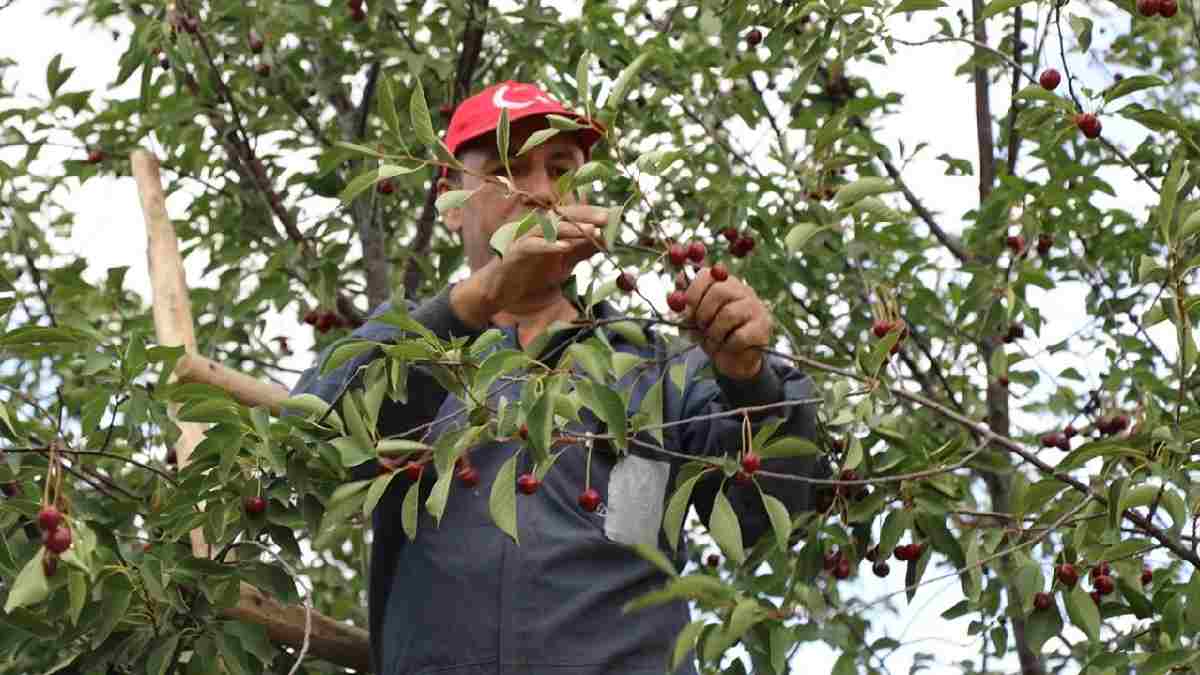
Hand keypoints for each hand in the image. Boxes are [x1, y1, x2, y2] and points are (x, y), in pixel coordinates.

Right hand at [453, 206, 608, 324]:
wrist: (501, 291)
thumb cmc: (531, 274)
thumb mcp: (563, 265)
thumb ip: (580, 252)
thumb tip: (604, 242)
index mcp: (550, 229)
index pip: (573, 217)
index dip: (592, 215)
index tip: (613, 216)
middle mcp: (538, 229)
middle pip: (564, 216)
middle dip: (586, 217)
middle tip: (606, 219)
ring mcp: (526, 238)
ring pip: (550, 228)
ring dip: (572, 229)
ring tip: (591, 231)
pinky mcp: (515, 251)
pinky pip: (533, 245)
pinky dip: (549, 245)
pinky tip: (565, 247)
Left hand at [679, 266, 771, 379]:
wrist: (735, 360)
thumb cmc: (714, 334)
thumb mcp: (696, 318)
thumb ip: (688, 302)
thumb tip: (678, 280)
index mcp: (725, 284)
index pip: (707, 275)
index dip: (693, 291)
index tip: (686, 309)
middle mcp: (743, 291)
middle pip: (719, 291)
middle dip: (703, 312)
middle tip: (700, 326)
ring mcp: (755, 308)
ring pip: (729, 314)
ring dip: (714, 332)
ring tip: (714, 339)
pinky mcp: (763, 327)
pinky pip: (739, 335)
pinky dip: (728, 344)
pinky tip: (728, 346)